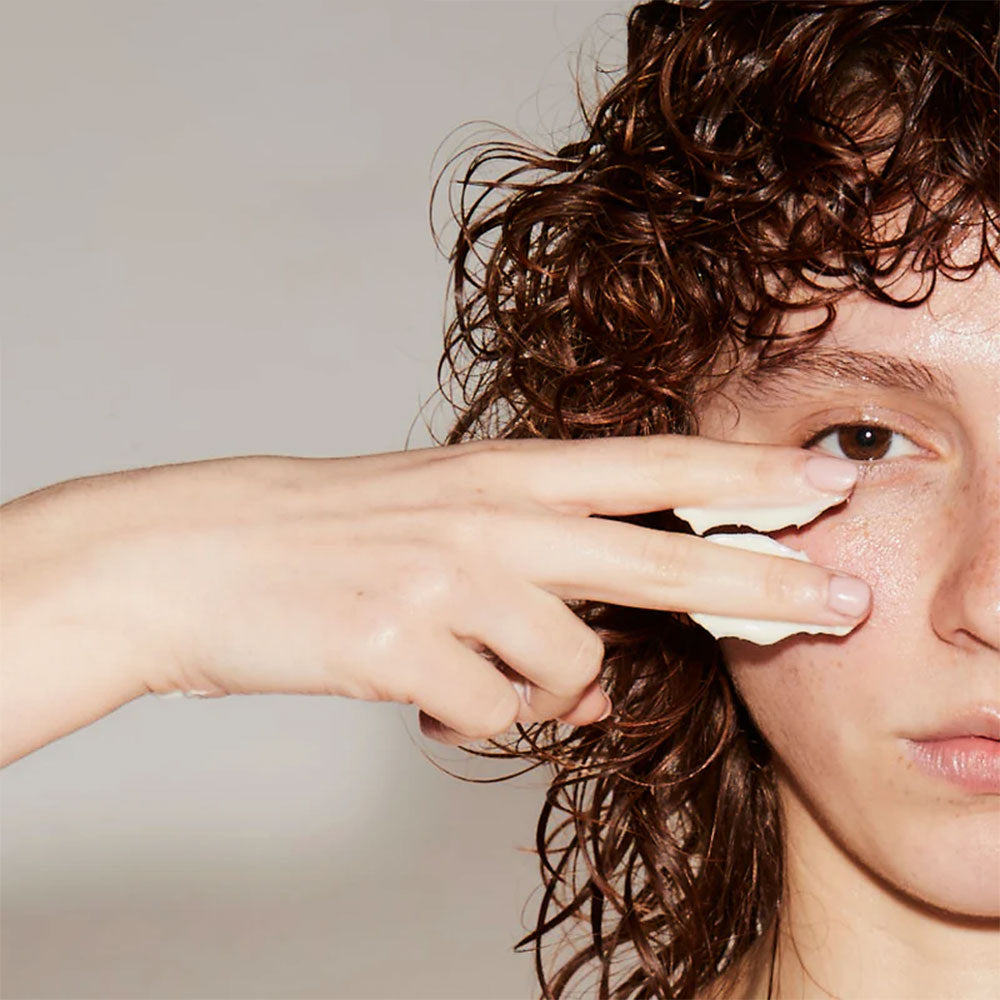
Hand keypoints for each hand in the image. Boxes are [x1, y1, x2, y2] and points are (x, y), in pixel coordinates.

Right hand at [1, 436, 868, 758]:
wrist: (200, 552)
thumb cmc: (328, 534)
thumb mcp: (442, 521)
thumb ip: (534, 577)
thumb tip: (603, 673)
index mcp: (501, 471)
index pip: (650, 464)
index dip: (742, 472)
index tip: (821, 483)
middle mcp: (490, 516)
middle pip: (660, 552)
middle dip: (761, 581)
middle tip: (839, 602)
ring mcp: (450, 580)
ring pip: (569, 668)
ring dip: (536, 690)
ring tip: (469, 670)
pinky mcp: (405, 648)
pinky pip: (494, 718)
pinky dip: (469, 719)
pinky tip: (419, 692)